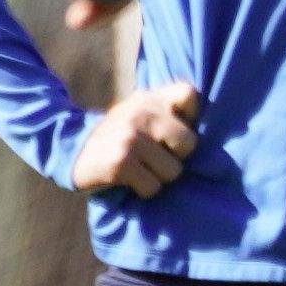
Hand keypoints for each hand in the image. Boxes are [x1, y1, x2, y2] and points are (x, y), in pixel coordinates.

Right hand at [73, 80, 201, 196]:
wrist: (71, 150)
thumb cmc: (120, 137)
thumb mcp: (141, 115)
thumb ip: (169, 115)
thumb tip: (213, 131)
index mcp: (149, 98)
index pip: (189, 94)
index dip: (189, 118)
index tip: (171, 132)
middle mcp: (140, 113)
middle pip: (189, 144)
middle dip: (175, 157)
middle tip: (153, 157)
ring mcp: (130, 137)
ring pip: (173, 171)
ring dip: (158, 177)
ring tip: (138, 168)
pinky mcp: (120, 162)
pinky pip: (153, 187)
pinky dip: (144, 190)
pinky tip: (128, 180)